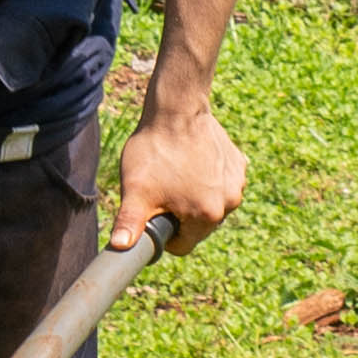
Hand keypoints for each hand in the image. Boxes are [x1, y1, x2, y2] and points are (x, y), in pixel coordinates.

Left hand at [114, 97, 245, 254]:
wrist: (176, 109)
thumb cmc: (155, 150)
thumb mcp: (135, 190)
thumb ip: (129, 223)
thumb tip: (118, 247)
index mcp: (208, 216)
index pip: (182, 245)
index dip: (163, 232)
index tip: (154, 213)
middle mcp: (230, 203)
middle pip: (198, 225)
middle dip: (179, 214)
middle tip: (162, 189)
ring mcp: (237, 182)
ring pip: (209, 203)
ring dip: (194, 196)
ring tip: (176, 173)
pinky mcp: (239, 164)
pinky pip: (219, 183)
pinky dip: (207, 178)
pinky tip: (191, 160)